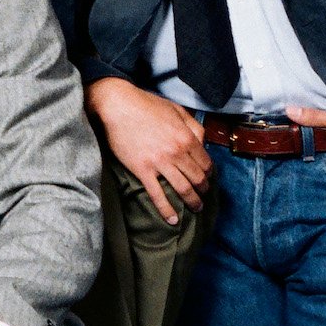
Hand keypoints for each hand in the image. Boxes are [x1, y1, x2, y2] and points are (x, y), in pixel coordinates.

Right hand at [85, 77, 209, 223]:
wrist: (117, 105)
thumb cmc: (145, 105)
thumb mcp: (176, 109)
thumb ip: (193, 125)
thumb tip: (203, 142)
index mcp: (186, 138)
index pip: (206, 163)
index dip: (209, 173)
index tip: (206, 177)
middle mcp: (177, 153)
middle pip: (198, 179)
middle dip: (203, 189)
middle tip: (203, 195)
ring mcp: (159, 163)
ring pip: (183, 189)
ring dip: (192, 202)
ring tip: (195, 208)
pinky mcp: (142, 170)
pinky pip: (157, 195)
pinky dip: (167, 210)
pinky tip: (173, 220)